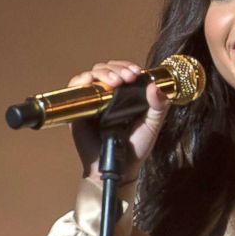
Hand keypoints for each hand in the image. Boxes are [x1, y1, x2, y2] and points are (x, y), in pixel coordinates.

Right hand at [68, 59, 171, 183]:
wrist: (118, 169)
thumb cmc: (136, 148)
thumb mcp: (152, 125)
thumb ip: (159, 107)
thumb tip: (156, 86)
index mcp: (127, 95)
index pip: (124, 70)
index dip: (127, 66)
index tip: (135, 72)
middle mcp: (109, 95)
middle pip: (107, 68)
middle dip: (117, 69)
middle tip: (126, 78)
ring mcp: (94, 101)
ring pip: (93, 74)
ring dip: (102, 73)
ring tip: (114, 82)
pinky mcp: (80, 110)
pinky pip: (75, 89)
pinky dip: (80, 81)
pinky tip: (89, 81)